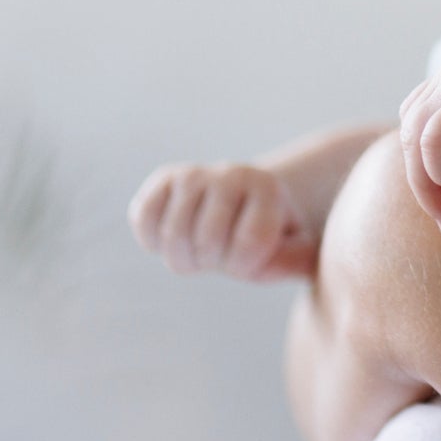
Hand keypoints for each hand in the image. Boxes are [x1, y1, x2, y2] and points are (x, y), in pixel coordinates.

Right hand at [129, 161, 313, 279]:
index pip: (249, 243)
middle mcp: (231, 173)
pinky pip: (143, 218)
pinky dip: (152, 242)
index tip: (248, 261)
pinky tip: (170, 242)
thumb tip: (281, 258)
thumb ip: (296, 261)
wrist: (242, 206)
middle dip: (211, 264)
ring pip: (173, 235)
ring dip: (183, 260)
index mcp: (268, 189)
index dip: (244, 267)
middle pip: (207, 241)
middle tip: (219, 257)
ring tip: (198, 252)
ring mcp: (195, 173)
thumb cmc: (269, 238)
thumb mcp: (294, 252)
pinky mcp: (164, 179)